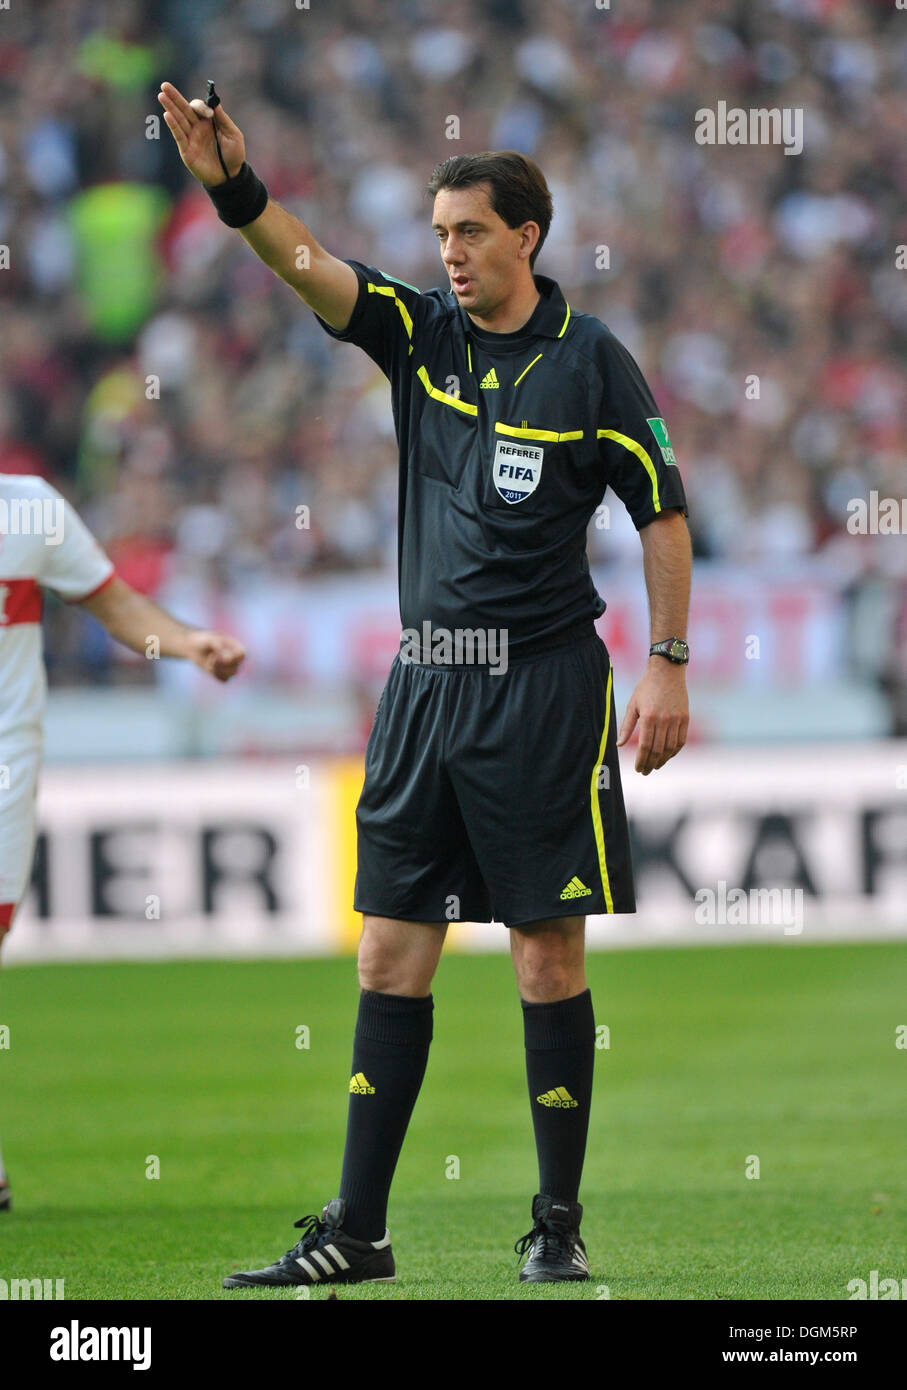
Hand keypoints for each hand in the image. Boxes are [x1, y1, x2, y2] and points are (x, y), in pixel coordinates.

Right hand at [157, 81, 245, 186]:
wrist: (229, 177)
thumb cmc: (233, 156)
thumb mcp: (233, 135)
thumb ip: (223, 119)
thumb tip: (215, 103)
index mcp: (208, 122)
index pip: (198, 107)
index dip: (201, 107)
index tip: (209, 115)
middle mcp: (197, 127)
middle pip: (184, 109)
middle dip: (175, 97)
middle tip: (165, 85)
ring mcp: (191, 138)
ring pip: (179, 119)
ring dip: (170, 107)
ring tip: (162, 95)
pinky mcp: (186, 150)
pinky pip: (179, 136)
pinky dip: (173, 126)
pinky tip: (167, 115)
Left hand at [186, 630, 245, 681]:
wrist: (193, 646)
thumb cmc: (203, 640)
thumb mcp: (210, 640)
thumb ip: (219, 647)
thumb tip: (227, 659)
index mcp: (236, 646)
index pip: (242, 655)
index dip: (232, 657)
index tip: (218, 654)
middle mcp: (235, 657)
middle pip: (235, 666)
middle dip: (222, 664)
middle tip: (211, 657)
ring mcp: (229, 666)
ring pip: (231, 674)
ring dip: (218, 670)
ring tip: (209, 662)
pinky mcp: (222, 673)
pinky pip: (224, 680)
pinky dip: (216, 674)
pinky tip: (209, 667)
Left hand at [617, 658, 688, 774]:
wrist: (667, 671)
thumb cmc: (646, 687)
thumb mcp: (632, 705)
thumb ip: (627, 726)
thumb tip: (619, 745)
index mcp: (649, 717)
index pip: (645, 746)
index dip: (641, 760)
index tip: (638, 769)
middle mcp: (664, 720)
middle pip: (658, 749)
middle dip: (651, 763)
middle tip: (645, 771)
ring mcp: (676, 719)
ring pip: (670, 747)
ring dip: (663, 760)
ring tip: (655, 766)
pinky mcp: (685, 718)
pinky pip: (681, 740)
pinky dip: (675, 751)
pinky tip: (668, 756)